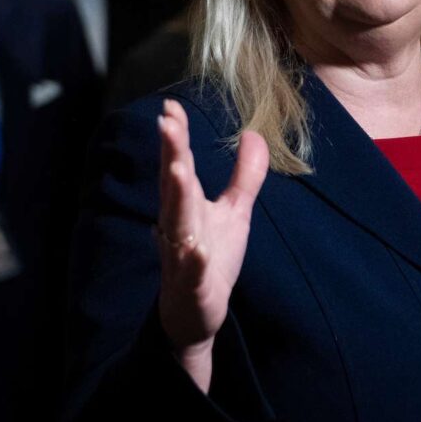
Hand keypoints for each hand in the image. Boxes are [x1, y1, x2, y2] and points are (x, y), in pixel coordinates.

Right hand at [155, 99, 268, 391]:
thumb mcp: (234, 212)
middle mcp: (179, 224)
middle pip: (173, 185)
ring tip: (178, 169)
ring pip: (177, 223)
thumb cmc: (211, 258)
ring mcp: (182, 255)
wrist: (195, 315)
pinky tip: (197, 249)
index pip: (179, 163)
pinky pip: (193, 271)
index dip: (176, 136)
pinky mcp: (193, 285)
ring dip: (176, 196)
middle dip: (171, 154)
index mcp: (186, 204)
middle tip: (166, 123)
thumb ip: (245, 176)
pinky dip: (194, 260)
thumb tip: (254, 134)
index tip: (171, 106)